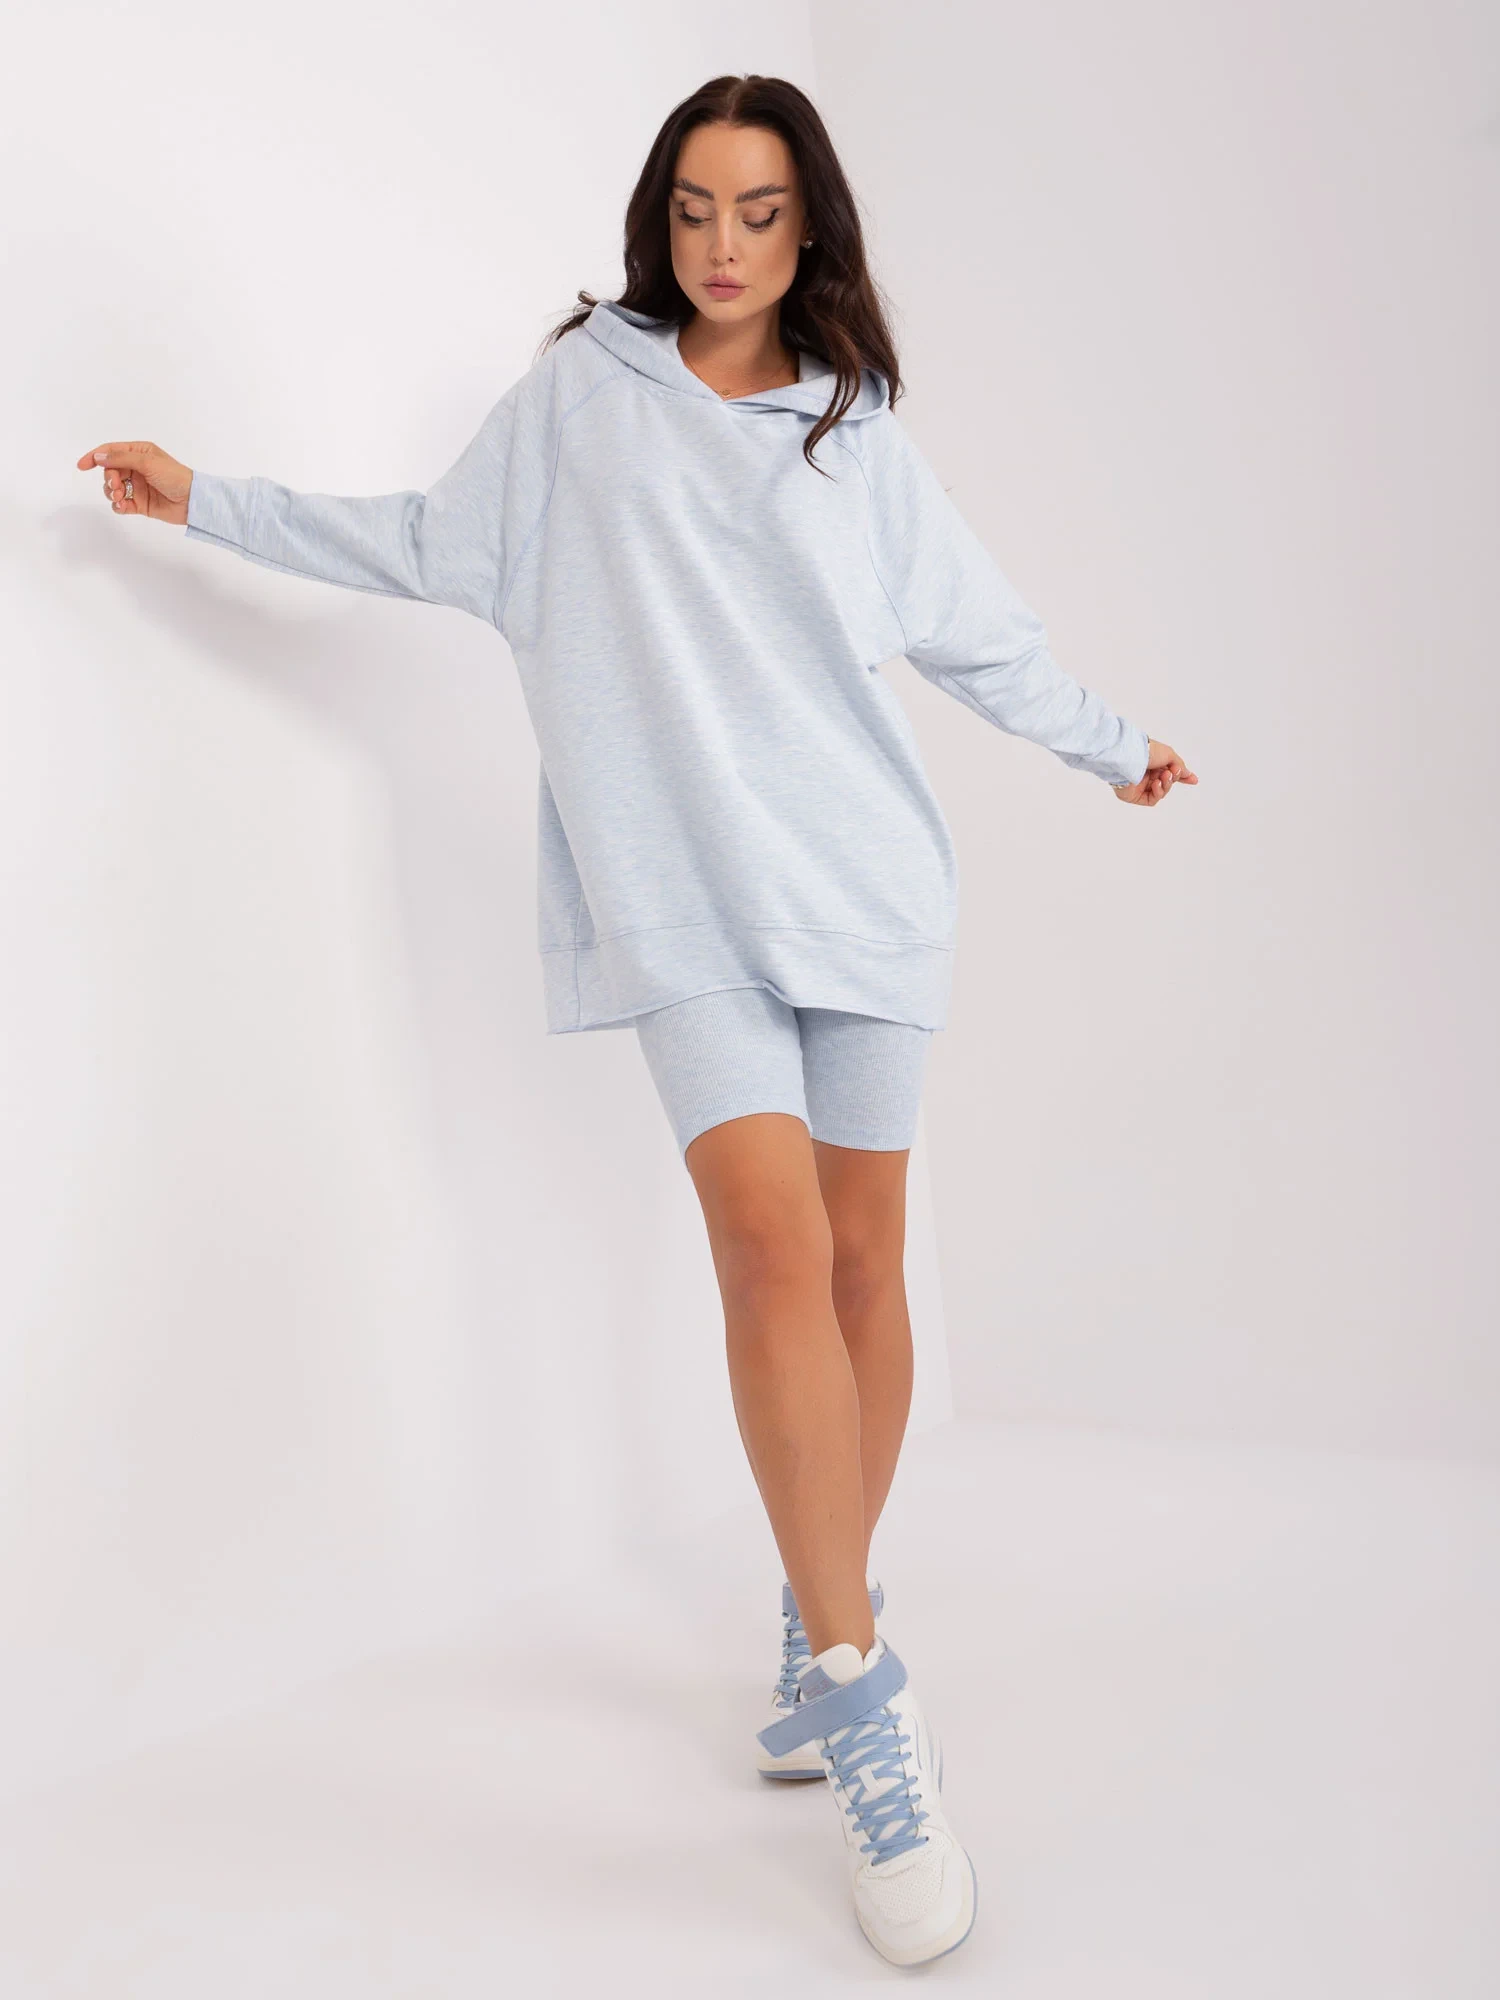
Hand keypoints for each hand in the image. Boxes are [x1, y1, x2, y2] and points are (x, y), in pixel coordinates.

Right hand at [75, 441, 193, 526]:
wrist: (192, 501)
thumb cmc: (174, 476)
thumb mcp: (147, 462)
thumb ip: (121, 459)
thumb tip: (98, 457)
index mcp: (139, 453)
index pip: (111, 451)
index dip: (94, 457)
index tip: (82, 466)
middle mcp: (136, 468)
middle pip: (110, 471)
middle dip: (108, 478)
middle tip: (115, 486)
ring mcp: (137, 487)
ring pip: (112, 488)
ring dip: (111, 492)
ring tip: (119, 496)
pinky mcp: (139, 504)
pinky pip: (120, 504)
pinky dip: (118, 505)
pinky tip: (122, 506)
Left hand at [1113, 738, 1196, 806]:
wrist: (1131, 756)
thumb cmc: (1148, 751)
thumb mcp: (1169, 755)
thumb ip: (1179, 766)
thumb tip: (1187, 774)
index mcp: (1154, 763)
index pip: (1170, 772)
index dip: (1182, 776)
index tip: (1194, 780)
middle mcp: (1146, 774)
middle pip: (1167, 783)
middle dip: (1173, 779)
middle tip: (1172, 772)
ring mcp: (1140, 785)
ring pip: (1161, 792)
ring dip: (1166, 785)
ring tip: (1163, 776)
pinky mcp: (1134, 796)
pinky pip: (1152, 799)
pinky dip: (1157, 792)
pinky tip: (1155, 784)